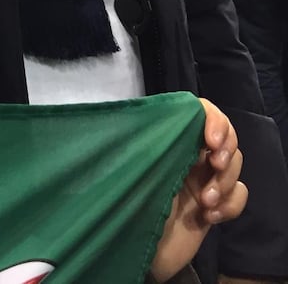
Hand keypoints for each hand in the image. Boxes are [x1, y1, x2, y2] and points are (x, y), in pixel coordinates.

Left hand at [150, 99, 246, 282]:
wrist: (133, 250)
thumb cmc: (124, 204)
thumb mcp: (133, 167)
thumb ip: (149, 141)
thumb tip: (159, 115)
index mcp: (167, 138)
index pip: (200, 111)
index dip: (213, 119)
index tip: (211, 139)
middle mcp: (186, 155)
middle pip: (224, 137)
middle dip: (226, 150)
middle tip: (215, 165)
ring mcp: (201, 181)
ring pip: (233, 166)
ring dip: (225, 182)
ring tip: (206, 201)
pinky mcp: (212, 207)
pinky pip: (238, 196)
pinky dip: (232, 204)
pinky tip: (211, 216)